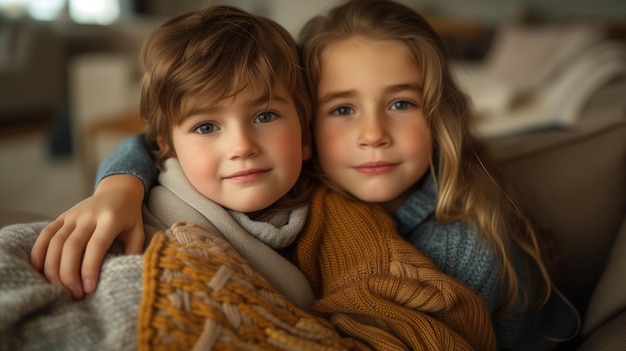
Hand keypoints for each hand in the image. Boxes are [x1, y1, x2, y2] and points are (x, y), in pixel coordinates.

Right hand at [31, 175, 144, 298]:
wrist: (118, 190)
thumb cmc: (129, 216)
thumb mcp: (138, 231)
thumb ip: (133, 251)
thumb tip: (125, 275)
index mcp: (110, 219)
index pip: (97, 245)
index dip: (90, 268)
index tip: (89, 289)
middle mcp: (89, 215)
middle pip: (72, 246)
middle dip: (69, 273)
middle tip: (74, 294)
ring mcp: (73, 215)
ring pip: (56, 242)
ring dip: (53, 267)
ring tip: (60, 288)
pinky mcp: (62, 216)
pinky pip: (46, 233)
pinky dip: (39, 250)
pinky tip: (39, 269)